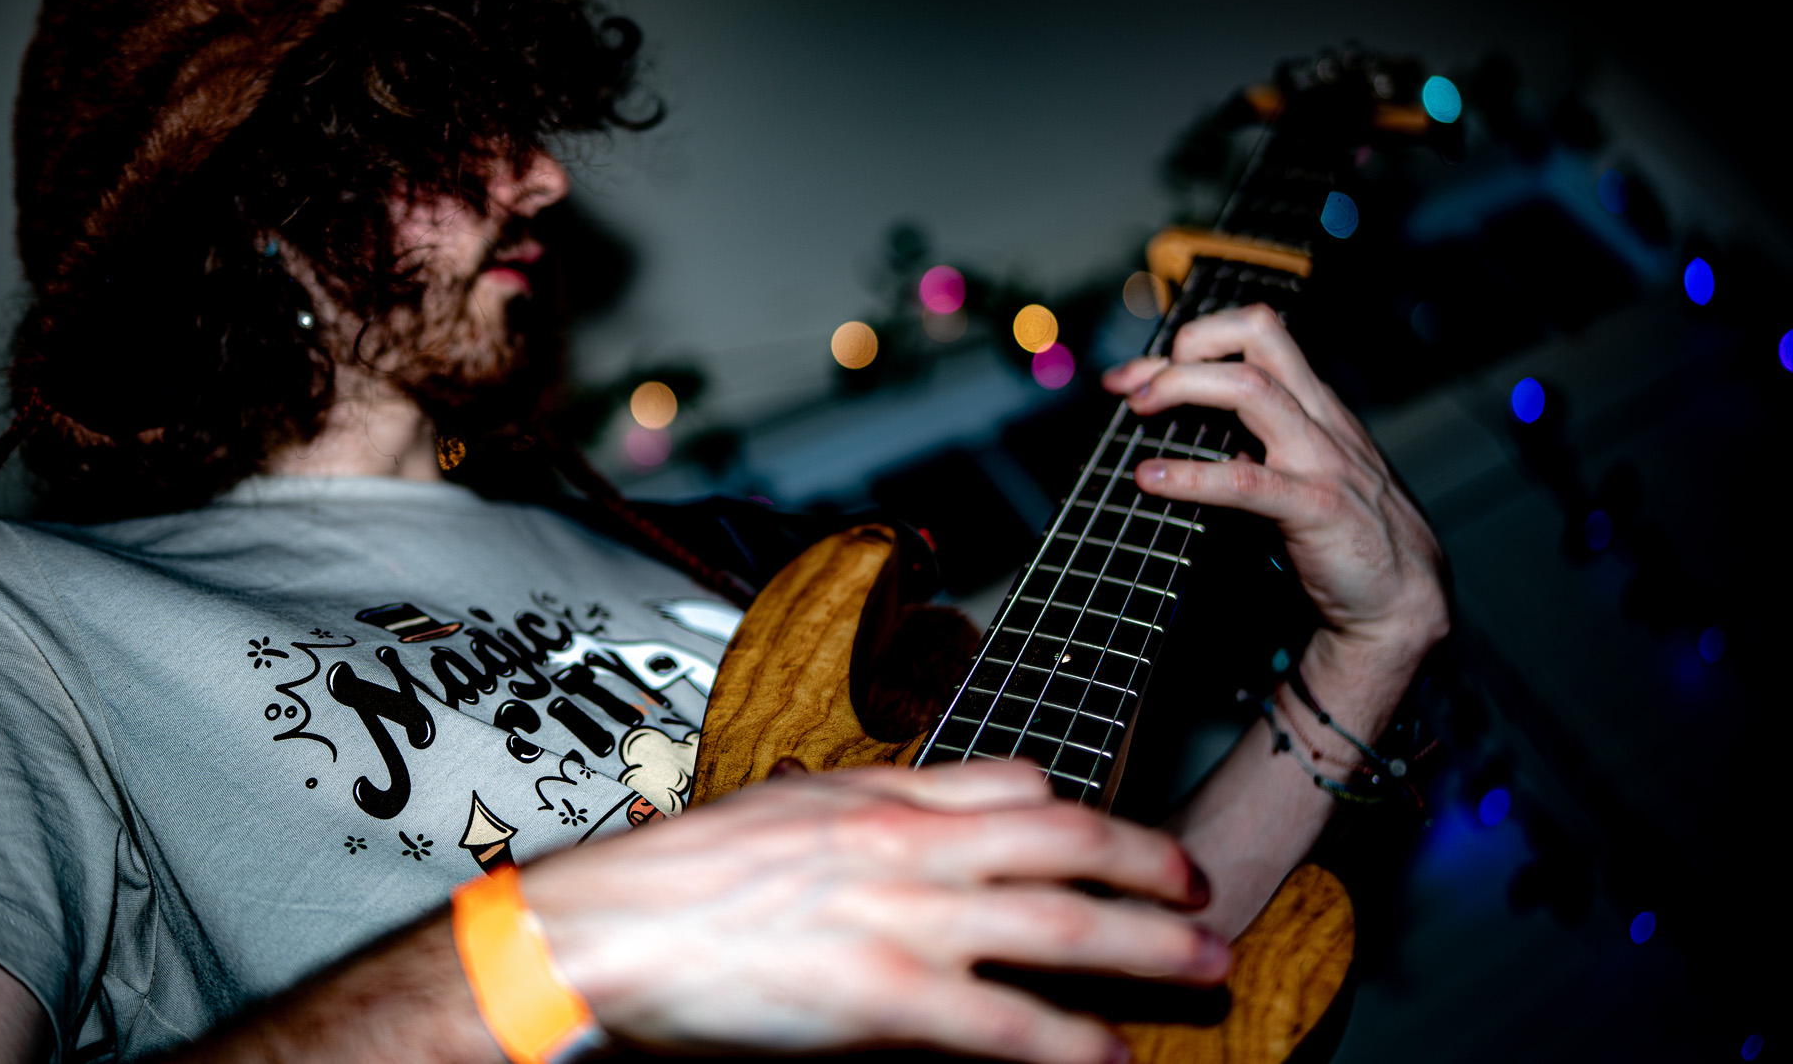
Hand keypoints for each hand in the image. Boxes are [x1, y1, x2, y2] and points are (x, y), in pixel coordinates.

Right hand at [520, 760, 1224, 1063]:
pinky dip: (1073, 1038)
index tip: (1115, 833)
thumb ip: (854, 803)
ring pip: (1062, 923)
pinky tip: (1114, 1053)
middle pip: (1065, 838)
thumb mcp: (776, 807)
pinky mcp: (886, 998)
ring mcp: (904, 917)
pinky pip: (1006, 1020)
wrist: (608, 931)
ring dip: (1149, 946)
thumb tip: (894, 804)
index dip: (1080, 808)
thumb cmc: (676, 876)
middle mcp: (907, 842)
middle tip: (1200, 887)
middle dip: (1148, 863)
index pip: (1013, 778)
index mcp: (877, 794)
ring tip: (1206, 964)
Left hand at [1100, 303, 1447, 658]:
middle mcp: (1319, 418)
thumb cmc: (1343, 535)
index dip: (1188, 343)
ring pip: (1253, 388)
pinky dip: (1190, 475)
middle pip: (1260, 335)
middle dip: (1190, 343)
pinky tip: (1150, 480)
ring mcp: (1322, 459)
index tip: (1131, 374)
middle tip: (1135, 386)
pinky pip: (1246, 481)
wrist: (1403, 600)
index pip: (1252, 338)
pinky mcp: (1318, 508)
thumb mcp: (1296, 472)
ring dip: (1183, 386)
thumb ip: (1250, 445)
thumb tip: (1177, 429)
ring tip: (1138, 410)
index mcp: (1313, 405)